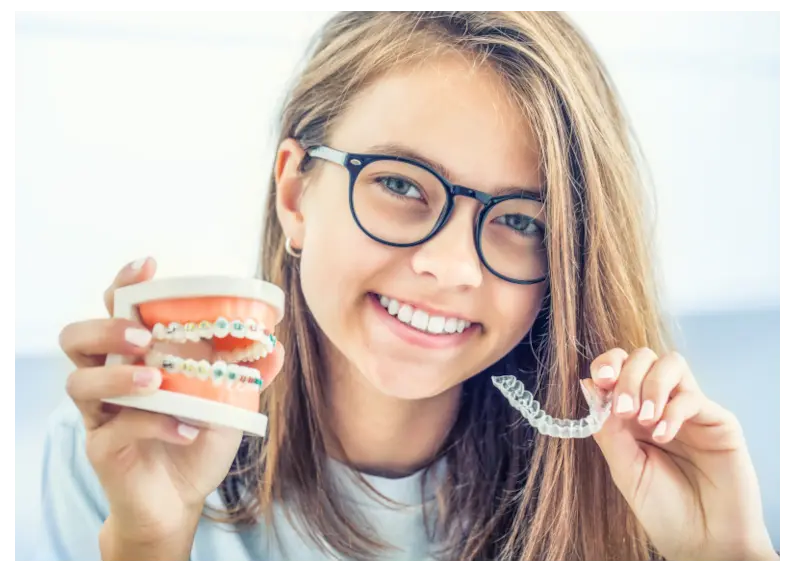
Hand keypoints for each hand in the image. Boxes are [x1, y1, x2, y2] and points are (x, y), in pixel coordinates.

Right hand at [58, 258, 284, 558]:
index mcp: (137, 355)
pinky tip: (186, 429)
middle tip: (143, 337)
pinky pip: (116, 429)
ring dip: (118, 375)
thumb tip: (276, 346)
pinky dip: (154, 424)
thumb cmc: (198, 438)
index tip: (149, 266)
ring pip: (79, 382)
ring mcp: (101, 413)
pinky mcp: (102, 448)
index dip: (125, 283)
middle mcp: (110, 377)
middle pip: (77, 338)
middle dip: (107, 328)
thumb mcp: (228, 401)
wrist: (181, 498)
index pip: (116, 308)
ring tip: (156, 380)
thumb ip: (246, 372)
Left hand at [581, 348, 777, 562]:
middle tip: (623, 410)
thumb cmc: (663, 510)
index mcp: (632, 413)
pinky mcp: (718, 421)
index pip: (620, 367)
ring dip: (651, 385)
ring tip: (644, 420)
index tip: (601, 381)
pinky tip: (664, 436)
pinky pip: (693, 396)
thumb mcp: (624, 469)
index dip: (608, 364)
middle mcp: (661, 404)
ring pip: (672, 363)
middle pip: (644, 357)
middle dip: (628, 375)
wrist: (704, 543)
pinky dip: (673, 410)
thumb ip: (607, 429)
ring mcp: (690, 410)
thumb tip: (587, 386)